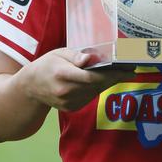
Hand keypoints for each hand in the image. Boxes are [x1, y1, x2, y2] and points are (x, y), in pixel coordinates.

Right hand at [18, 48, 136, 111]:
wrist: (30, 88)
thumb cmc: (46, 65)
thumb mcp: (58, 53)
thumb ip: (76, 56)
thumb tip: (90, 58)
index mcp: (62, 74)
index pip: (90, 76)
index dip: (110, 74)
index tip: (125, 70)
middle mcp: (65, 91)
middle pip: (97, 85)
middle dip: (115, 77)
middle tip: (131, 69)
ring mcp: (68, 102)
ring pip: (96, 91)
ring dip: (110, 82)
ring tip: (123, 71)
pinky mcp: (72, 108)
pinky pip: (90, 96)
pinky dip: (99, 88)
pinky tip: (107, 79)